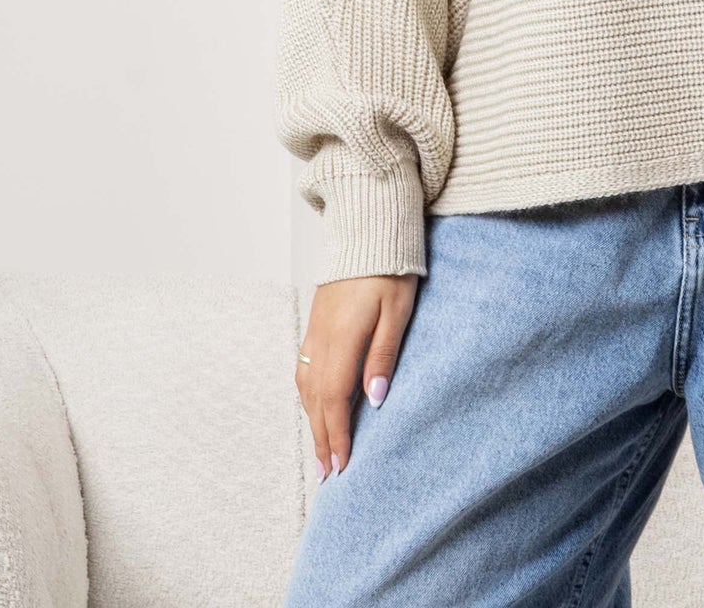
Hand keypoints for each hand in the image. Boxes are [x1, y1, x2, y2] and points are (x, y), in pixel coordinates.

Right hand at [296, 273, 418, 479]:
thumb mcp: (398, 310)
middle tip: (327, 474)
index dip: (337, 435)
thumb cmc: (391, 268)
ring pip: (307, 386)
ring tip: (321, 450)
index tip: (341, 466)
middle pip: (317, 400)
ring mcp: (314, 330)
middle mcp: (322, 339)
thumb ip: (384, 354)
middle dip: (322, 438)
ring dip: (313, 420)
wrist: (367, 229)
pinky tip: (315, 406)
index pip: (336, 399)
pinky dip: (308, 396)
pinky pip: (305, 368)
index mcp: (343, 338)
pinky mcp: (315, 322)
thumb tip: (375, 400)